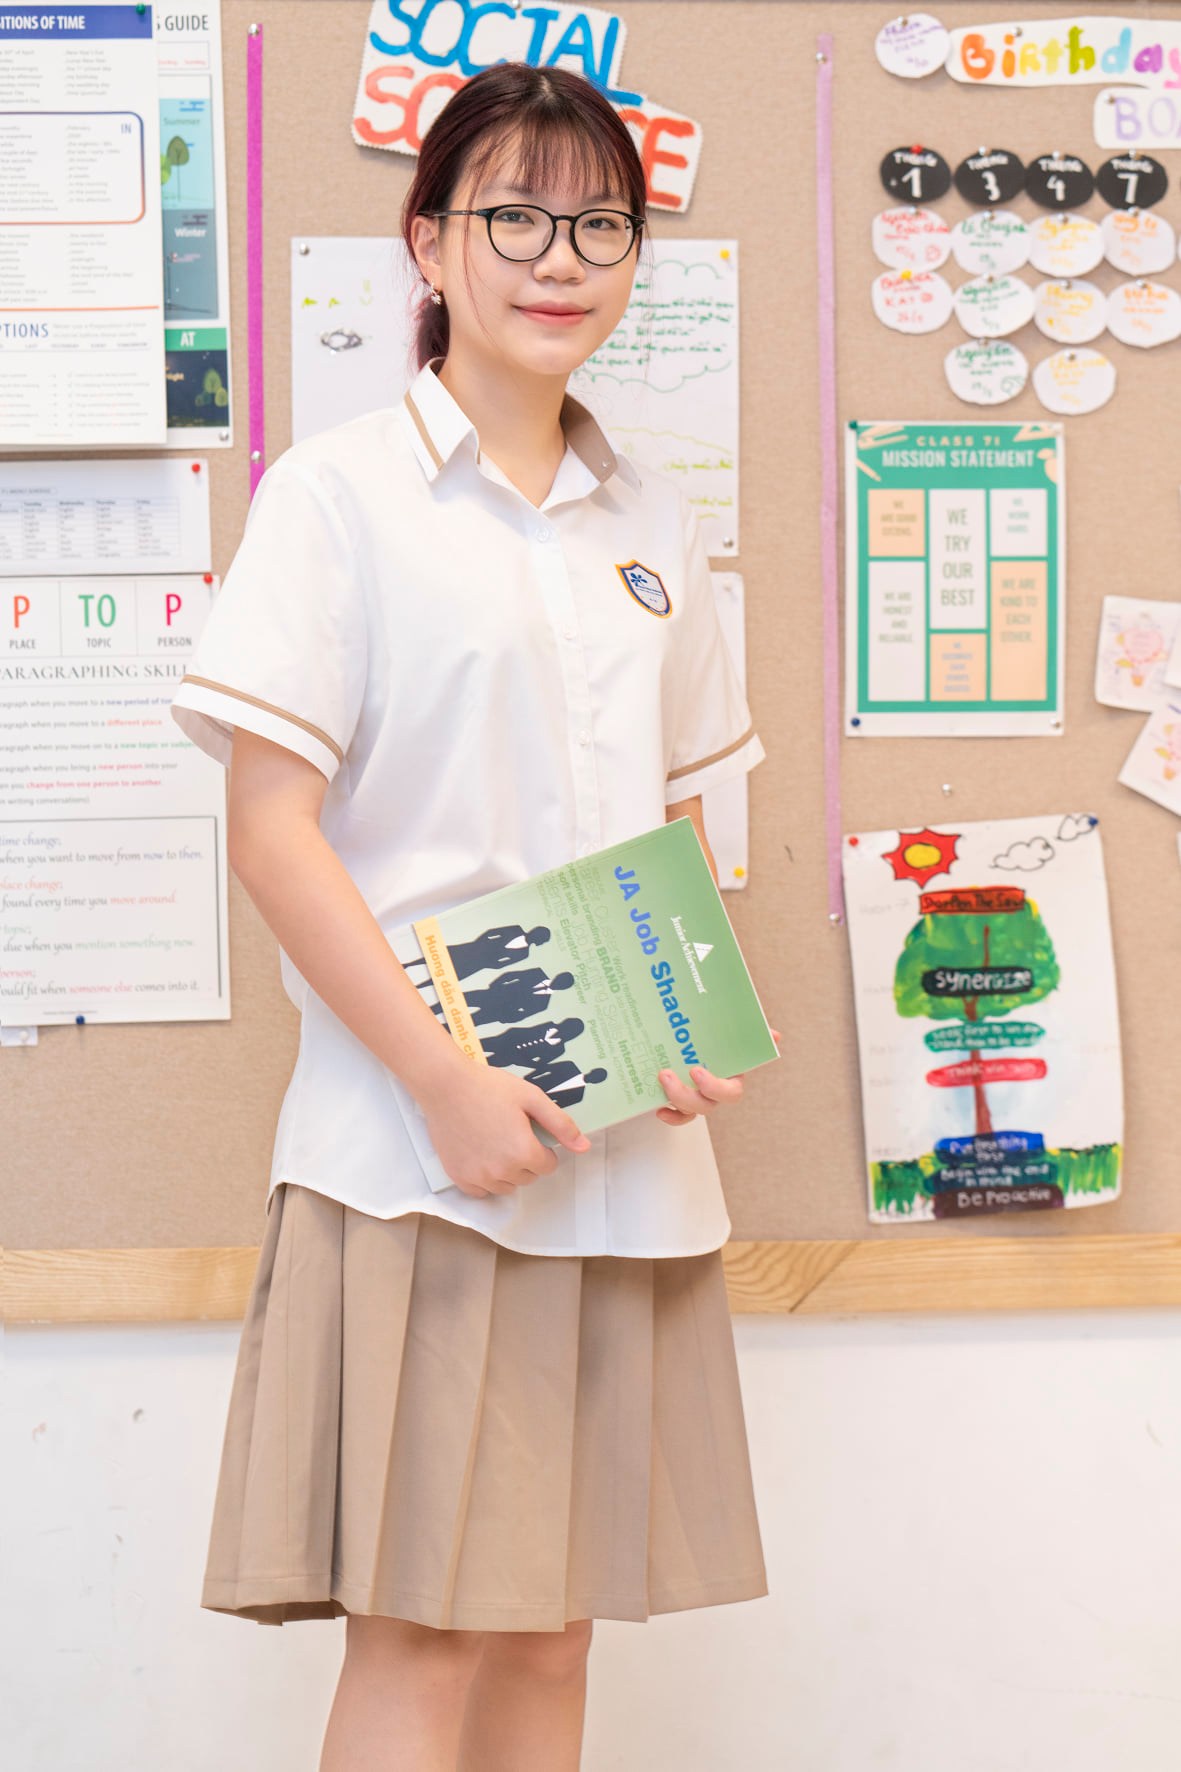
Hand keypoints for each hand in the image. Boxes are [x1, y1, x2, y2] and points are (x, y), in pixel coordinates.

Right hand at [419, 1058, 590, 1197]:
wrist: (446, 1086)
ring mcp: (479, 1177)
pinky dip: (484, 1179)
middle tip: (510, 1132)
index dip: (542, 1147)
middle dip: (525, 1159)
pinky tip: (480, 1155)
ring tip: (494, 1142)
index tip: (528, 1131)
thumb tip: (584, 1147)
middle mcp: (502, 1171)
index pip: (548, 1166)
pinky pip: (482, 1191)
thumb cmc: (490, 1087)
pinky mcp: (459, 1178)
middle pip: (528, 1177)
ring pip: (506, 1186)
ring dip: (507, 1171)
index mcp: (524, 1153)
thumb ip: (560, 1124)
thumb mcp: (531, 1097)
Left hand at [656, 1027, 781, 1128]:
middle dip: (686, 1095)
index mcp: (733, 1077)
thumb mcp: (736, 1028)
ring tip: (661, 1078)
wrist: (702, 1034)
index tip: (696, 1070)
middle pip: (707, 1105)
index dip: (713, 1087)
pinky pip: (680, 1116)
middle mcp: (717, 1092)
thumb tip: (775, 1036)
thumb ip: (754, 1031)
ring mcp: (700, 1097)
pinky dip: (671, 1116)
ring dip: (676, 1098)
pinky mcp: (683, 1099)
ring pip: (692, 1110)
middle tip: (667, 1075)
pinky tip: (660, 1108)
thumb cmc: (722, 1033)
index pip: (730, 1092)